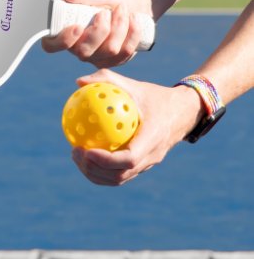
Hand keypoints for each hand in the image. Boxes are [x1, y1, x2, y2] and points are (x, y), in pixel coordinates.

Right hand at [42, 0, 151, 67]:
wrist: (133, 3)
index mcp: (65, 33)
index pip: (52, 46)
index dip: (62, 41)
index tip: (77, 26)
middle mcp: (78, 49)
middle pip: (84, 52)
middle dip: (100, 30)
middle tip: (105, 12)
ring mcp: (97, 58)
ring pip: (109, 50)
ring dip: (119, 26)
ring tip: (122, 9)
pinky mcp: (115, 61)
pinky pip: (125, 52)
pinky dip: (132, 32)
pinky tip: (133, 19)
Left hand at [70, 69, 204, 185]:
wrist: (183, 112)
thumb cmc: (155, 96)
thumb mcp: (134, 85)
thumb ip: (107, 80)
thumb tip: (78, 82)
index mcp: (153, 138)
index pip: (129, 158)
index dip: (106, 160)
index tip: (86, 150)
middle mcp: (152, 156)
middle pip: (120, 175)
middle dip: (94, 169)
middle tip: (75, 152)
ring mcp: (148, 164)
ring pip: (119, 179)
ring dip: (95, 173)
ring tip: (76, 156)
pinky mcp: (143, 166)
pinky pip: (120, 174)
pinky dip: (101, 170)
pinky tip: (85, 155)